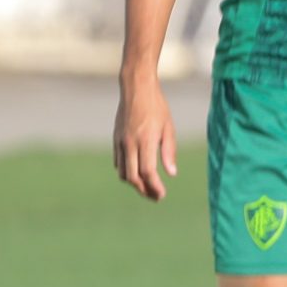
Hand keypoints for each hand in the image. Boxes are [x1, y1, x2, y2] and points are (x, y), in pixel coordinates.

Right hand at [113, 77, 176, 200]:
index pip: (148, 172)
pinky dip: (126, 172)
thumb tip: (171, 173)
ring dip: (134, 183)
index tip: (162, 195)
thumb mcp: (168, 128)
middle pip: (133, 176)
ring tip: (147, 188)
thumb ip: (169, 151)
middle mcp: (130, 143)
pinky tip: (136, 173)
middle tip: (155, 197)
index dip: (154, 187)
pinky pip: (118, 162)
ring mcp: (120, 141)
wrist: (136, 89)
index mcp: (146, 140)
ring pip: (123, 172)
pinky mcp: (115, 139)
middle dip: (144, 190)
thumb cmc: (157, 107)